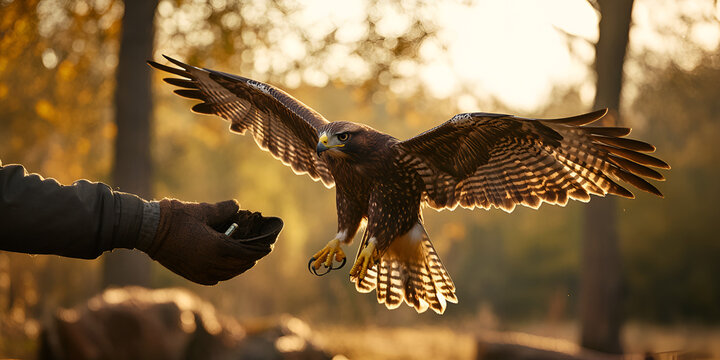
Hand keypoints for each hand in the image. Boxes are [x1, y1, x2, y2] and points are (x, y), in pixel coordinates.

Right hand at [145, 199, 280, 284]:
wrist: (147, 230)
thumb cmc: (175, 217)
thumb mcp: (202, 209)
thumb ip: (223, 209)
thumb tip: (237, 206)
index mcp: (217, 248)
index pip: (246, 253)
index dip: (260, 250)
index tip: (269, 245)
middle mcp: (211, 264)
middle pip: (240, 265)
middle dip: (251, 258)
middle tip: (259, 249)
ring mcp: (200, 272)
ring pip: (228, 274)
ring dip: (239, 266)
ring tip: (245, 258)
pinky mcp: (190, 274)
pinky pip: (214, 278)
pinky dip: (224, 273)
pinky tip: (226, 266)